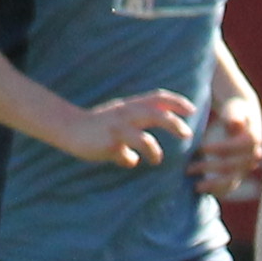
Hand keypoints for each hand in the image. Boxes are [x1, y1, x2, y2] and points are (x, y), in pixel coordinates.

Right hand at [61, 90, 197, 169]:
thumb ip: (130, 136)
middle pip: (155, 113)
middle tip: (187, 133)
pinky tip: (131, 162)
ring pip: (143, 136)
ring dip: (154, 149)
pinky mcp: (110, 142)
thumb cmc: (94, 128)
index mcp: (131, 105)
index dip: (176, 102)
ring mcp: (118, 127)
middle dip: (174, 123)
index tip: (191, 109)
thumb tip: (134, 160)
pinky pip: (127, 153)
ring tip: (157, 159)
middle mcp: (126, 113)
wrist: (69, 128)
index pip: (157, 98)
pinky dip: (130, 160)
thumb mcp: (116, 123)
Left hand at [190, 74, 261, 196]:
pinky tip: (201, 190)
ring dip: (212, 184)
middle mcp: (253, 155)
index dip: (218, 149)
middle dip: (209, 168)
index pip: (236, 147)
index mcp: (253, 138)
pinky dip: (216, 190)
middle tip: (188, 169)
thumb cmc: (234, 110)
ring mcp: (246, 166)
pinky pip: (229, 186)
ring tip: (195, 186)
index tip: (200, 149)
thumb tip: (235, 125)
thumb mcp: (234, 108)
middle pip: (232, 166)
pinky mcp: (239, 173)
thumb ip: (234, 115)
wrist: (242, 117)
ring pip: (231, 181)